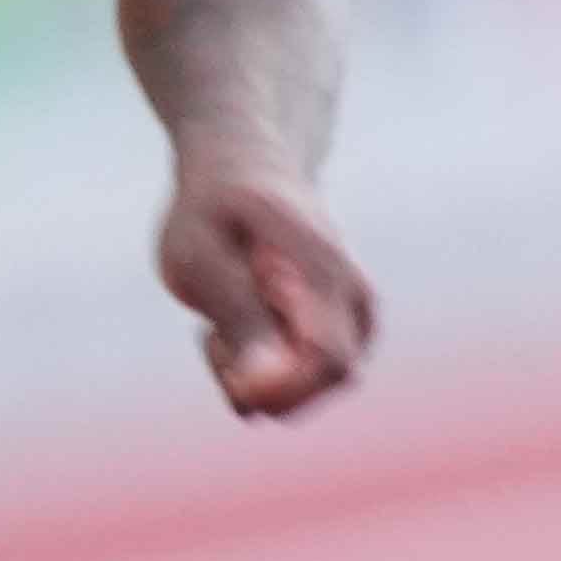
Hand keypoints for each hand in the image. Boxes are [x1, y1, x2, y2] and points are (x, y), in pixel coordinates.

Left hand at [159, 158, 374, 420]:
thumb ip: (238, 319)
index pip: (328, 363)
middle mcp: (356, 302)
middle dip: (258, 380)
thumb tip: (260, 392)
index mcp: (324, 275)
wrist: (248, 168)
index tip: (219, 352)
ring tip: (224, 324)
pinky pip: (303, 387)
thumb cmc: (216, 209)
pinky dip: (262, 373)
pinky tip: (239, 332)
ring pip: (309, 392)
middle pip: (323, 384)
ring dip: (255, 377)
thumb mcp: (202, 257)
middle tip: (213, 334)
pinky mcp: (344, 337)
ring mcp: (358, 321)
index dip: (276, 386)